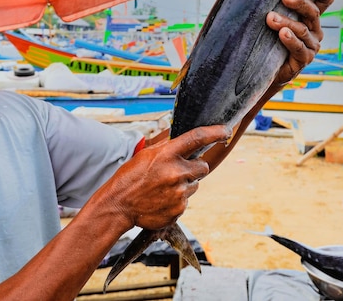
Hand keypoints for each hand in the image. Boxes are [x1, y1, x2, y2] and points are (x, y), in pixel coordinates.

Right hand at [102, 125, 230, 230]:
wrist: (117, 206)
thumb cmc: (130, 177)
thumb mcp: (146, 154)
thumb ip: (168, 147)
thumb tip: (186, 139)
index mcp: (167, 154)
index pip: (197, 138)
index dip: (215, 132)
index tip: (225, 131)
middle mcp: (176, 172)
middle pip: (203, 166)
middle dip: (195, 167)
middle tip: (178, 171)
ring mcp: (179, 193)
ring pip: (194, 185)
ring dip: (184, 185)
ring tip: (163, 188)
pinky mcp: (179, 209)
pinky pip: (186, 202)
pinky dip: (177, 200)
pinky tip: (161, 199)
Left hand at [266, 0, 332, 86]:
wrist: (265, 67)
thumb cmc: (270, 37)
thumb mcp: (276, 18)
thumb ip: (276, 3)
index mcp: (311, 18)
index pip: (324, 2)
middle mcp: (315, 30)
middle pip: (313, 13)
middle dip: (300, 2)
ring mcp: (311, 46)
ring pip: (303, 30)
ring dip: (287, 22)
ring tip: (271, 18)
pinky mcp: (304, 59)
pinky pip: (299, 48)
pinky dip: (291, 40)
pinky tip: (282, 34)